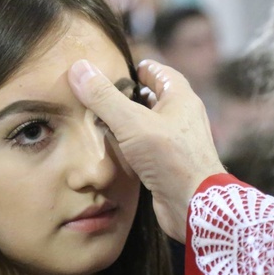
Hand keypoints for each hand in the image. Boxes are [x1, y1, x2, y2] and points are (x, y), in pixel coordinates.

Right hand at [68, 59, 224, 241]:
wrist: (194, 206)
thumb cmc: (170, 159)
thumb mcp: (132, 122)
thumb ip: (104, 97)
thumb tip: (79, 68)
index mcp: (180, 98)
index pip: (157, 71)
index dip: (135, 68)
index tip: (111, 69)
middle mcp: (182, 117)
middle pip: (152, 97)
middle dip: (127, 95)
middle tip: (99, 95)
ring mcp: (177, 142)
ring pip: (148, 123)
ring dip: (127, 121)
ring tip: (99, 120)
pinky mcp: (170, 165)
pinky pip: (147, 147)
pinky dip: (130, 144)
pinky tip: (112, 149)